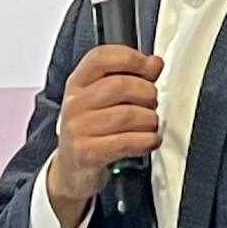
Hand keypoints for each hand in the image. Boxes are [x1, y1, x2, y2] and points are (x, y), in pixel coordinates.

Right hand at [47, 44, 163, 227]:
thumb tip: (154, 63)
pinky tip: (148, 140)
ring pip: (130, 115)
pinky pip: (129, 141)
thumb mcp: (101, 99)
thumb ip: (129, 77)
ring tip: (149, 125)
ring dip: (150, 120)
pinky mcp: (88, 153)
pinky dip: (148, 140)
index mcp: (77, 84)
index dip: (131, 59)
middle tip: (151, 103)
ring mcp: (79, 129)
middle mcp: (74, 103)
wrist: (71, 170)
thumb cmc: (90, 131)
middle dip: (147, 94)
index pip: (102, 57)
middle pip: (121, 85)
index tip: (149, 68)